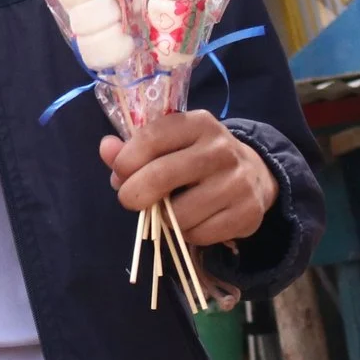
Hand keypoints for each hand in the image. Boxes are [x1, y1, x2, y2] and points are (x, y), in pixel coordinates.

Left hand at [99, 111, 277, 246]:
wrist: (253, 173)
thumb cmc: (195, 158)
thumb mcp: (169, 144)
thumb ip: (132, 148)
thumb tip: (106, 148)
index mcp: (198, 124)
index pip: (151, 138)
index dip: (125, 161)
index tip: (120, 174)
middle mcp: (221, 150)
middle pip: (161, 177)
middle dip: (133, 195)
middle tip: (131, 199)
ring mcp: (237, 182)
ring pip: (178, 215)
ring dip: (163, 219)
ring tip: (170, 209)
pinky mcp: (247, 214)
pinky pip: (199, 235)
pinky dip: (187, 234)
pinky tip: (194, 220)